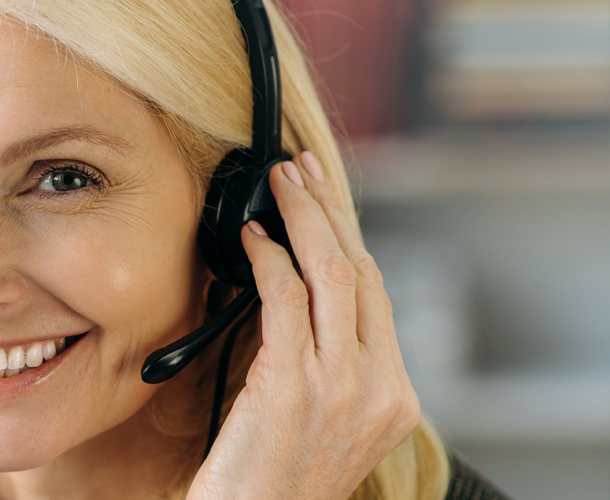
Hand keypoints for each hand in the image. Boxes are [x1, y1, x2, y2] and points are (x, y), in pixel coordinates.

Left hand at [186, 152, 420, 498]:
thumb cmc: (268, 485)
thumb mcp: (313, 420)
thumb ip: (315, 364)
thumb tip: (284, 293)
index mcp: (393, 399)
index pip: (377, 297)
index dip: (349, 238)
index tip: (324, 200)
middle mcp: (378, 389)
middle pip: (362, 273)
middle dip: (329, 211)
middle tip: (300, 170)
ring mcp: (342, 387)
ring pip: (333, 275)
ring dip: (302, 218)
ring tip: (279, 183)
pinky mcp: (294, 386)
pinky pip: (286, 301)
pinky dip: (269, 260)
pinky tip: (252, 239)